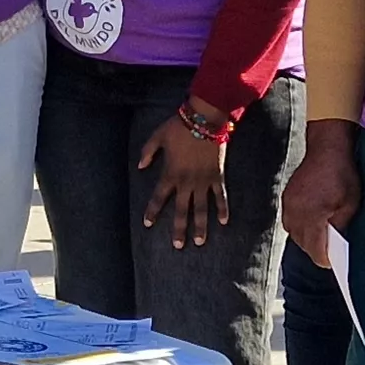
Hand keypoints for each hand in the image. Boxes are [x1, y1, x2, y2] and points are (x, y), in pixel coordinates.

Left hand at [135, 111, 231, 249]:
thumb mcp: (157, 137)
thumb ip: (148, 152)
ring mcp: (203, 181)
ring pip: (201, 208)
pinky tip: (224, 222)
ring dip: (200, 226)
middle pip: (181, 210)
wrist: (203, 118)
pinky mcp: (217, 176)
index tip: (148, 224)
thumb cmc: (178, 127)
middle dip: (179, 229)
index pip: (158, 198)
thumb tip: (140, 166)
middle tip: (178, 245)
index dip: (152, 211)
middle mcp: (186, 182)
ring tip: (200, 241)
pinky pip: (220, 196)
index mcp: (170, 173)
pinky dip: (222, 208)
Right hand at [281, 120, 359, 264]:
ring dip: (305, 238)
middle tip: (328, 252)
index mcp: (313, 216)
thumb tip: (336, 240)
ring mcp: (289, 203)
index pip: (314, 249)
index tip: (331, 263)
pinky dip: (298, 225)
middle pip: (301, 243)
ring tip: (319, 238)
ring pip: (293, 232)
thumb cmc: (342, 174)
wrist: (327, 147)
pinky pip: (289, 219)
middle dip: (314, 250)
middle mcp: (296, 212)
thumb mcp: (350, 203)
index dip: (324, 259)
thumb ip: (340, 225)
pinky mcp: (287, 196)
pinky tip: (310, 222)